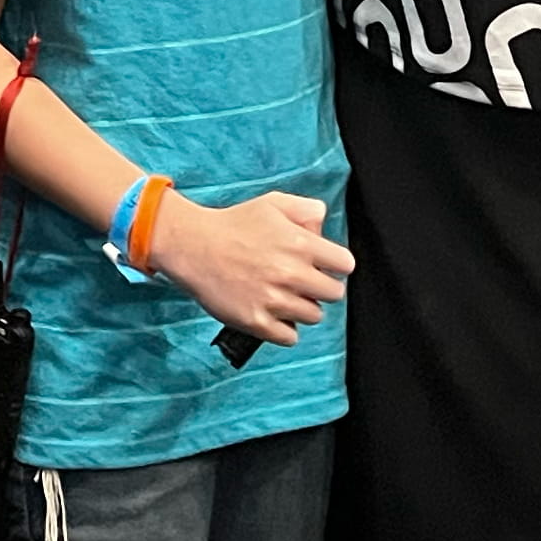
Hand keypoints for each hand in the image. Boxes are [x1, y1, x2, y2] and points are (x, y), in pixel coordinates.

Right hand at [150, 187, 353, 345]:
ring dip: (303, 307)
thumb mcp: (273, 203)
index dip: (336, 264)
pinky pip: (290, 337)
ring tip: (284, 295)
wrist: (194, 247)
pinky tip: (273, 313)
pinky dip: (285, 328)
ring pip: (313, 316)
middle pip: (334, 294)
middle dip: (322, 287)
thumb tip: (323, 225)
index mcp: (300, 243)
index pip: (345, 265)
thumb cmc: (234, 224)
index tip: (325, 265)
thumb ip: (306, 209)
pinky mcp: (257, 322)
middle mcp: (291, 273)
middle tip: (304, 282)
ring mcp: (274, 300)